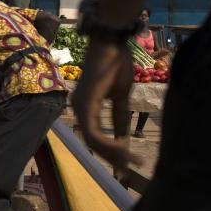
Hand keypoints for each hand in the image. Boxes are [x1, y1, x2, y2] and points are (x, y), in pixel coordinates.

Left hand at [72, 39, 143, 169]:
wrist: (113, 42)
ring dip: (113, 152)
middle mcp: (78, 107)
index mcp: (85, 106)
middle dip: (113, 157)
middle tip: (130, 167)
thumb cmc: (117, 63)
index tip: (129, 160)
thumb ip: (119, 117)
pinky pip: (93, 131)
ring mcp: (79, 105)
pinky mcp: (85, 103)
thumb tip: (123, 138)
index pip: (95, 136)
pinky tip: (123, 147)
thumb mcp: (121, 96)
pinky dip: (108, 142)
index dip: (111, 150)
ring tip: (131, 159)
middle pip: (92, 142)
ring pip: (92, 140)